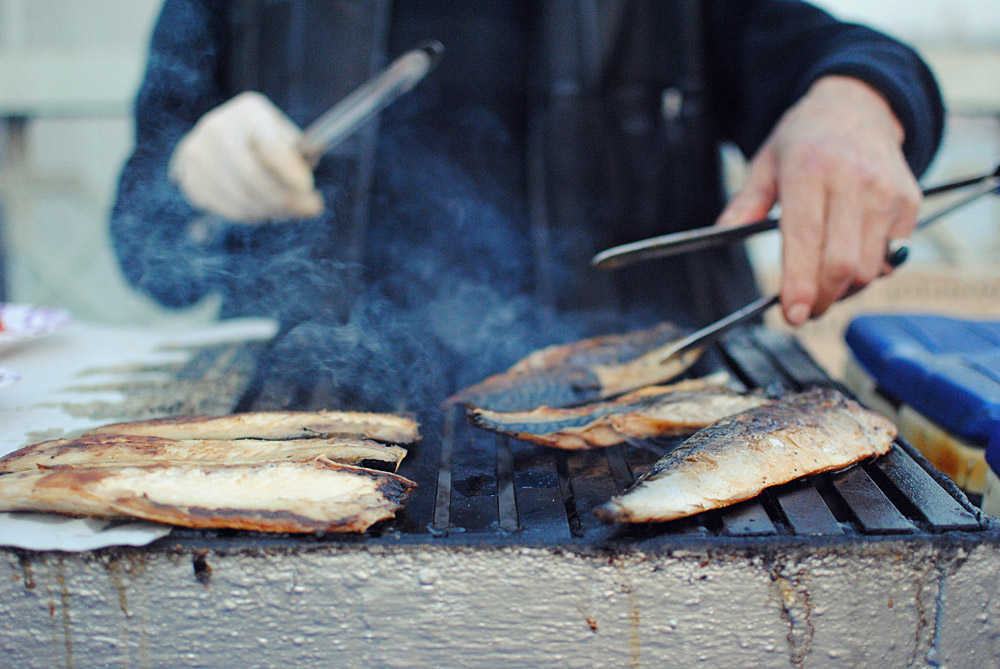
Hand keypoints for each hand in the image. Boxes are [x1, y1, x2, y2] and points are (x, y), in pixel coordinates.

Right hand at [169, 91, 323, 221]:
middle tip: (311, 210)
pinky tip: (262, 209)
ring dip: (270, 211)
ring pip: (238, 198)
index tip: (309, 189)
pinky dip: (248, 215)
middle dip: (286, 200)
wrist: (230, 138)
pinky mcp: (186, 173)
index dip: (289, 169)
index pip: (269, 144)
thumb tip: (302, 186)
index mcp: (250, 112)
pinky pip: (222, 207)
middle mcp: (218, 127)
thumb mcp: (291, 140)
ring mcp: (197, 150)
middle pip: (252, 177)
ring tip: (288, 211)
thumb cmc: (273, 142)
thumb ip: (301, 158)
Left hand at [716, 75, 920, 324]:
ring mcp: (885, 191)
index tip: (790, 315)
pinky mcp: (909, 200)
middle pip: (842, 264)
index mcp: (808, 170)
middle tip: (803, 310)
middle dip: (821, 298)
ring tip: (824, 285)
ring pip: (870, 268)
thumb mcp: (765, 163)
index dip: (799, 284)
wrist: (857, 106)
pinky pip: (892, 257)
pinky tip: (851, 259)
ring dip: (845, 290)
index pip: (805, 239)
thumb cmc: (804, 140)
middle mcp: (852, 180)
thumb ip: (746, 202)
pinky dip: (871, 272)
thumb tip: (721, 233)